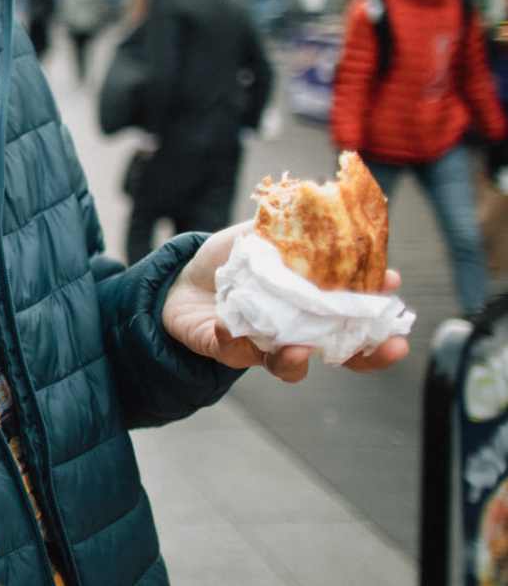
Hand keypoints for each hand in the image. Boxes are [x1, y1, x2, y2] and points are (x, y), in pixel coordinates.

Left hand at [161, 221, 410, 383]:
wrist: (182, 276)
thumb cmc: (235, 259)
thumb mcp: (267, 235)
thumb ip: (301, 232)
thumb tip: (343, 221)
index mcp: (310, 308)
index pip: (353, 331)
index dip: (378, 338)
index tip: (402, 334)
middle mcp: (292, 333)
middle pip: (335, 355)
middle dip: (363, 356)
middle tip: (389, 349)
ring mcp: (259, 344)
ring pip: (284, 365)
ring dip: (294, 360)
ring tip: (298, 349)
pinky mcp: (224, 349)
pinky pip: (232, 352)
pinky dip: (233, 341)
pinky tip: (228, 327)